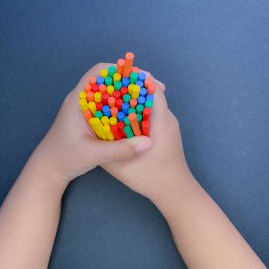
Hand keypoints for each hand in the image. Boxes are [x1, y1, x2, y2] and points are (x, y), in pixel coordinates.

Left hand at [29, 63, 152, 188]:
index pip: (99, 72)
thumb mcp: (92, 154)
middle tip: (153, 89)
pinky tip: (138, 114)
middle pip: (110, 80)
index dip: (121, 70)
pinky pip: (111, 106)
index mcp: (78, 100)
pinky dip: (125, 106)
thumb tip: (148, 143)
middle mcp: (82, 100)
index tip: (142, 77)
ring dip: (129, 94)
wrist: (49, 169)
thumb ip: (119, 150)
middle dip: (132, 82)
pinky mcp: (91, 118)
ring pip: (112, 93)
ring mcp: (87, 109)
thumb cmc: (64, 158)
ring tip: (150, 99)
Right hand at [102, 75, 190, 201]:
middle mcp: (168, 118)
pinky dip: (137, 113)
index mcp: (161, 120)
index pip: (151, 87)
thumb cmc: (152, 179)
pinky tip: (122, 120)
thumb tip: (93, 131)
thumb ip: (107, 148)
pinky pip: (150, 114)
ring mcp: (168, 125)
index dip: (133, 78)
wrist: (175, 192)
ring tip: (111, 103)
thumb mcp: (121, 166)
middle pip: (150, 93)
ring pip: (150, 104)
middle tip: (107, 90)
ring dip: (133, 102)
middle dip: (129, 89)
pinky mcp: (166, 132)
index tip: (114, 76)